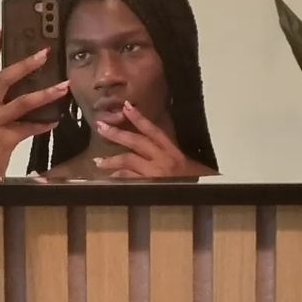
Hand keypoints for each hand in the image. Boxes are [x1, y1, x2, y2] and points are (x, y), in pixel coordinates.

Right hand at [0, 24, 69, 177]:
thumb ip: (0, 100)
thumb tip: (27, 83)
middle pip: (3, 78)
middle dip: (25, 64)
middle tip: (45, 52)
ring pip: (20, 103)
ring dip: (44, 94)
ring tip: (63, 86)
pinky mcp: (2, 138)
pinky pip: (28, 128)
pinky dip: (42, 124)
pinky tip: (55, 120)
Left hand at [93, 102, 213, 177]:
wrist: (203, 195)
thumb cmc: (194, 180)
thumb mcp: (185, 162)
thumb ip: (167, 153)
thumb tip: (147, 145)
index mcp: (172, 150)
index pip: (153, 130)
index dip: (139, 118)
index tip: (126, 106)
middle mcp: (162, 158)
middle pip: (136, 141)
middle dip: (117, 133)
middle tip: (101, 127)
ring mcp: (154, 172)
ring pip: (128, 159)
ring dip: (111, 160)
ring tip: (98, 161)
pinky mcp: (149, 185)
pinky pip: (128, 179)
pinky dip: (118, 177)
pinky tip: (109, 177)